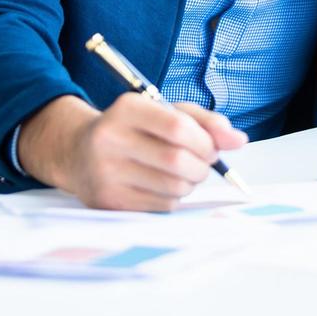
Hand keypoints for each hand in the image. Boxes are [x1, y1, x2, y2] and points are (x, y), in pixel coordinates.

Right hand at [17, 93, 247, 210]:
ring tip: (183, 173)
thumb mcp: (165, 112)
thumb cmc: (134, 129)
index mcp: (126, 109)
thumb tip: (239, 140)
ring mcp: (105, 173)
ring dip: (190, 183)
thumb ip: (205, 122)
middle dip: (202, 166)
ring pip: (173, 187)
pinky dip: (174, 198)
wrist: (77, 152)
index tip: (212, 147)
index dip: (205, 141)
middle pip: (177, 161)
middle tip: (203, 164)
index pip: (178, 127)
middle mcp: (110, 139)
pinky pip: (161, 206)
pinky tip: (162, 186)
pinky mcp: (107, 201)